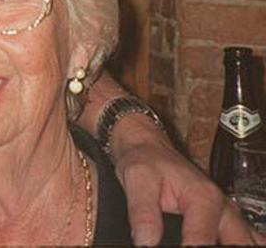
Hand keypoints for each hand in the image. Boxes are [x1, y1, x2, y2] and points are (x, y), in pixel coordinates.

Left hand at [111, 112, 261, 244]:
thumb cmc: (146, 160)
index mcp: (203, 196)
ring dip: (230, 245)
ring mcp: (229, 214)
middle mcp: (222, 206)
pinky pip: (248, 237)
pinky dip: (240, 242)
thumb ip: (143, 214)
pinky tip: (223, 243)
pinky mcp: (229, 219)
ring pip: (246, 240)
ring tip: (199, 245)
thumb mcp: (138, 181)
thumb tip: (146, 243)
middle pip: (235, 243)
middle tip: (188, 247)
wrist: (150, 148)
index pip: (202, 240)